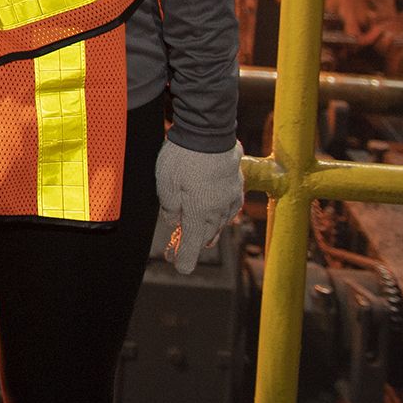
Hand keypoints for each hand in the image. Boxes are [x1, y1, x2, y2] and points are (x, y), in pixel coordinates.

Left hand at [157, 138, 244, 273]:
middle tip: (185, 252)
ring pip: (219, 221)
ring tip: (205, 240)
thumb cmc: (184, 158)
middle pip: (207, 233)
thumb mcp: (166, 184)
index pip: (192, 244)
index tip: (182, 268)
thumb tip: (174, 221)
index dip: (186, 258)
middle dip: (196, 244)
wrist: (210, 133)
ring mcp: (230, 197)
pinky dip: (222, 214)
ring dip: (210, 230)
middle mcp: (219, 210)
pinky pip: (229, 206)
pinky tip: (220, 214)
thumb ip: (170, 207)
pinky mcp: (236, 183)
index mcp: (200, 214)